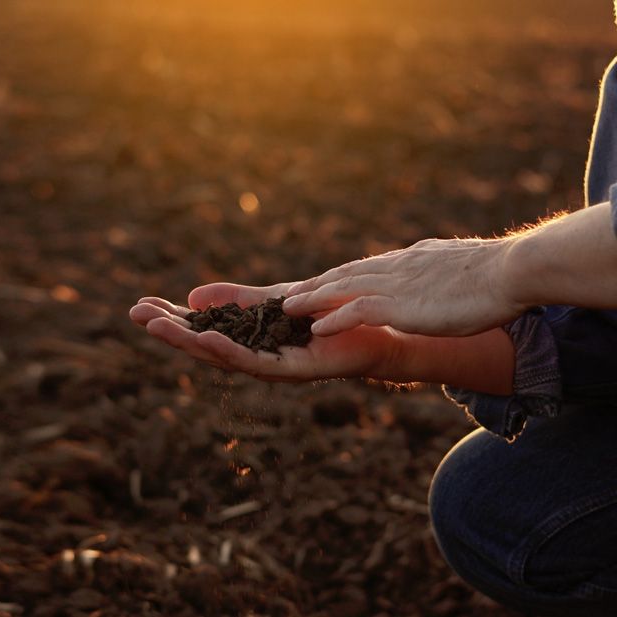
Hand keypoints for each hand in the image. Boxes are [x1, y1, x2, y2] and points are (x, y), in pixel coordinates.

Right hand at [129, 282, 401, 381]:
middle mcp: (252, 357)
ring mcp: (270, 366)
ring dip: (188, 343)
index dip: (171, 319)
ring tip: (157, 327)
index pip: (200, 329)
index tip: (140, 304)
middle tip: (134, 314)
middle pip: (202, 345)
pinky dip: (228, 352)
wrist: (373, 331)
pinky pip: (255, 362)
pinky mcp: (292, 370)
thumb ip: (236, 299)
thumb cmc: (326, 318)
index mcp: (245, 340)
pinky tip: (206, 340)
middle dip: (169, 330)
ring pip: (221, 357)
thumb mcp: (271, 301)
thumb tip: (193, 296)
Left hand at [283, 237, 526, 336]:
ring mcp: (396, 284)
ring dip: (312, 299)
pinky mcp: (401, 304)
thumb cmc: (497, 273)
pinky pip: (356, 311)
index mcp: (411, 259)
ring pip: (342, 288)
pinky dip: (334, 319)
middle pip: (345, 274)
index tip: (320, 283)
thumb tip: (438, 270)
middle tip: (289, 293)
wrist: (512, 271)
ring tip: (287, 308)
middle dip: (315, 284)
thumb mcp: (459, 268)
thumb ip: (439, 271)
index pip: (366, 267)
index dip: (340, 276)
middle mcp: (397, 267)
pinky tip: (315, 329)